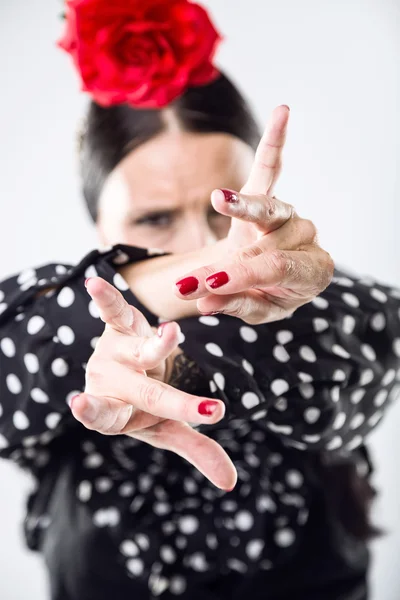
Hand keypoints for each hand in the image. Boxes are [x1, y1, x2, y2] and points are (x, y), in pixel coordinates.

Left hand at [70, 277, 236, 490]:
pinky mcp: (122, 327)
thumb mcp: (166, 428)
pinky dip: (107, 297)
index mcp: (115, 412)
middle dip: (178, 403)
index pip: (106, 419)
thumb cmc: (144, 405)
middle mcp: (109, 381)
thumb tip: (230, 483)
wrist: (134, 371)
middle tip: (210, 413)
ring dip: (158, 346)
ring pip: (139, 351)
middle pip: (145, 393)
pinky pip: (116, 311)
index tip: (80, 407)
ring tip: (173, 335)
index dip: (95, 414)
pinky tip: (95, 282)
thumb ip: (194, 449)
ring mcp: (115, 352)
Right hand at [175, 105, 333, 323]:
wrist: (277, 278)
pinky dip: (274, 142)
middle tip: (192, 280)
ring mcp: (290, 216)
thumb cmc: (270, 295)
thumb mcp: (259, 310)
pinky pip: (271, 168)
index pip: (275, 270)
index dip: (240, 278)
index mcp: (312, 272)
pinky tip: (282, 113)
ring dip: (242, 207)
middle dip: (228, 262)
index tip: (203, 288)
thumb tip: (204, 302)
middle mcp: (307, 238)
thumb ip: (236, 304)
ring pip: (267, 210)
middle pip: (269, 245)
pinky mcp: (269, 197)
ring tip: (221, 199)